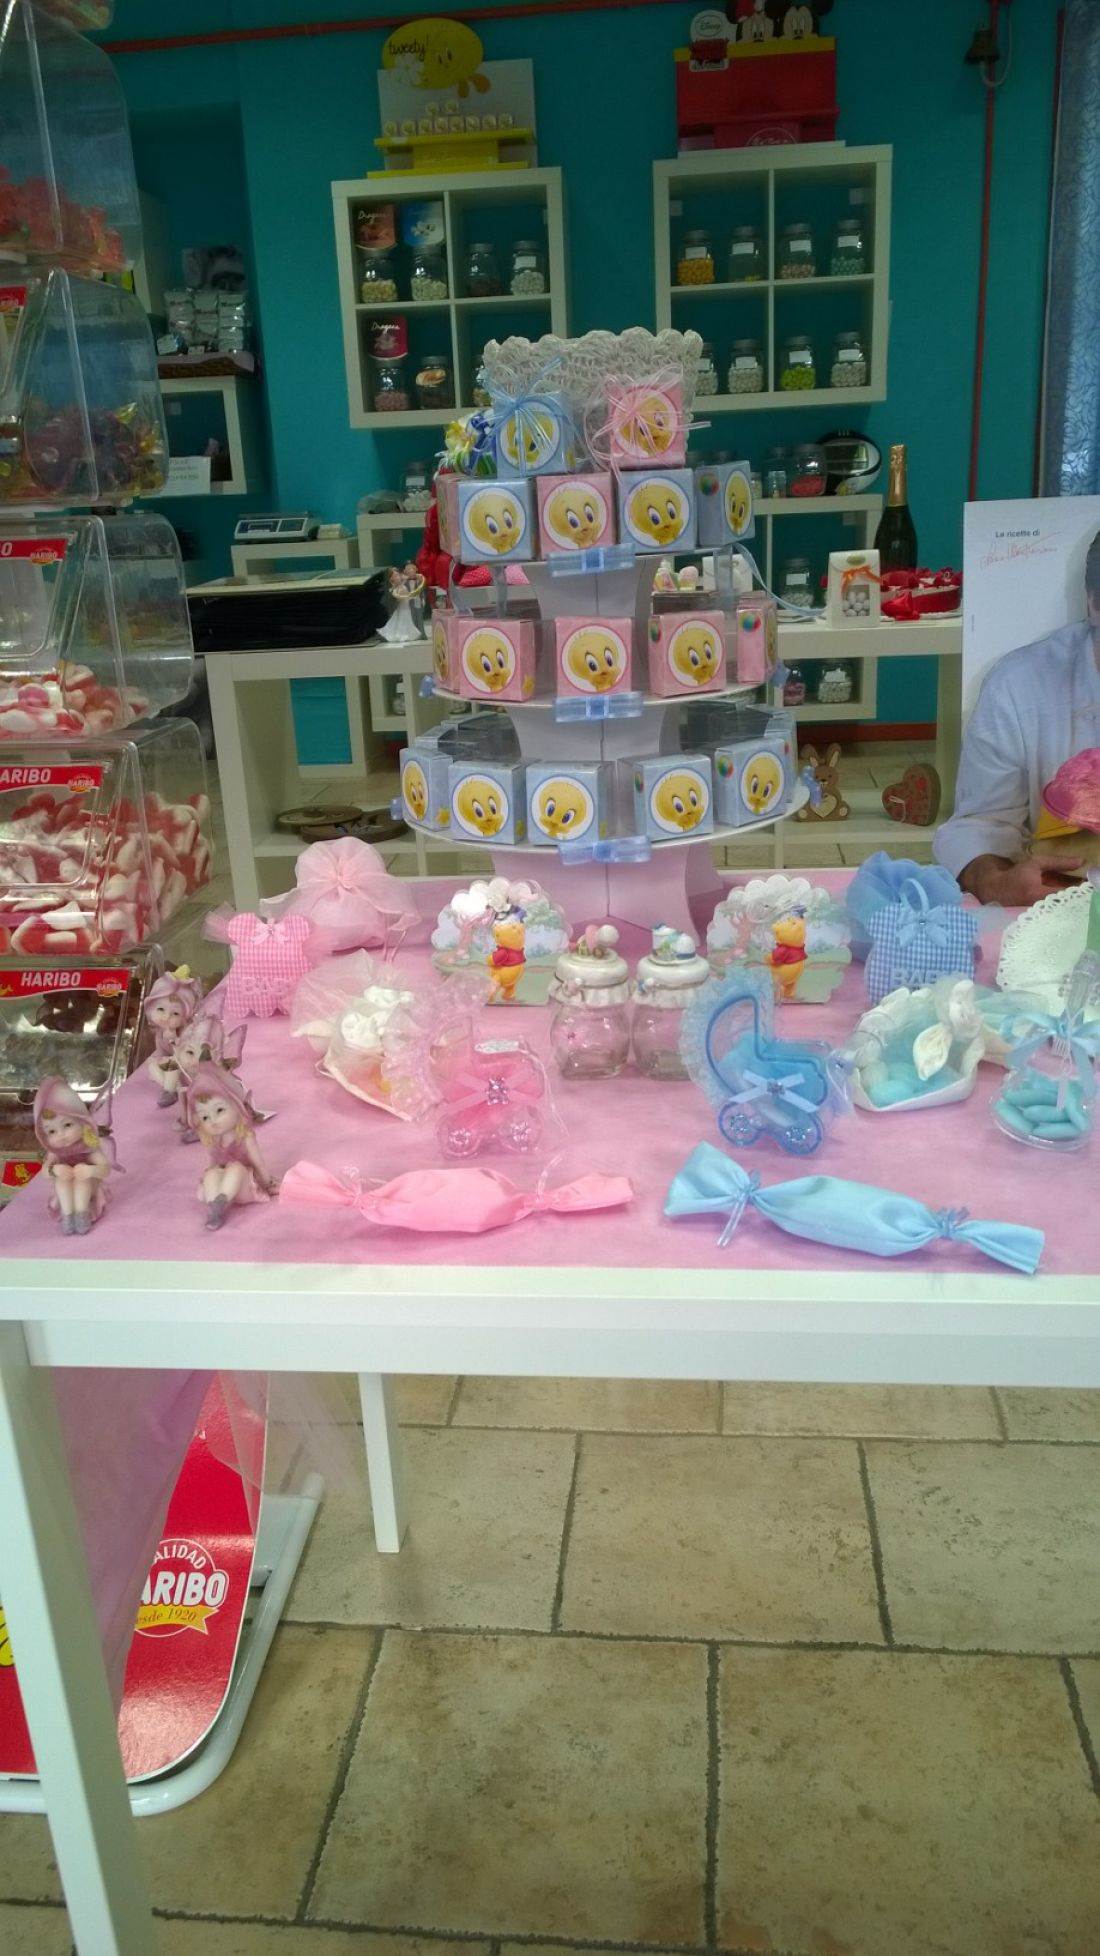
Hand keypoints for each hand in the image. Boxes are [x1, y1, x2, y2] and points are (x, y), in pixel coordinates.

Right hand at [963, 852, 1082, 906]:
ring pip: (1062, 914)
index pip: (1067, 894)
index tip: (1090, 885)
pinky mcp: (1037, 923)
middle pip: (1067, 908)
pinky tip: (1068, 907)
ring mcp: (1037, 918)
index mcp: (1037, 894)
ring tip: (1079, 899)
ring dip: (1072, 906)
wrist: (994, 891)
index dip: (1082, 890)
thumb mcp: (1035, 864)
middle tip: (1087, 893)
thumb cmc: (1015, 876)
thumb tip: (1082, 861)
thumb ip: (1058, 862)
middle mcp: (1037, 909)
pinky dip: (1064, 912)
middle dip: (1078, 900)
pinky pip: (1056, 917)